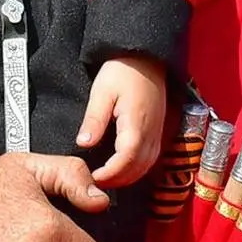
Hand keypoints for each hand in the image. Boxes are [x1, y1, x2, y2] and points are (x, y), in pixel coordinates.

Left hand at [79, 54, 167, 186]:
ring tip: (105, 178)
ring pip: (145, 168)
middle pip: (136, 169)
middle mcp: (151, 134)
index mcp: (136, 125)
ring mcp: (157, 135)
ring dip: (126, 178)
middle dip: (116, 180)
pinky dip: (136, 170)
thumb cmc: (122, 72)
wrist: (145, 59)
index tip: (92, 178)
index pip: (125, 161)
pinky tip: (120, 170)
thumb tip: (84, 143)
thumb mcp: (101, 92)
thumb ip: (94, 119)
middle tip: (94, 182)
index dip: (110, 174)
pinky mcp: (157, 134)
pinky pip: (150, 160)